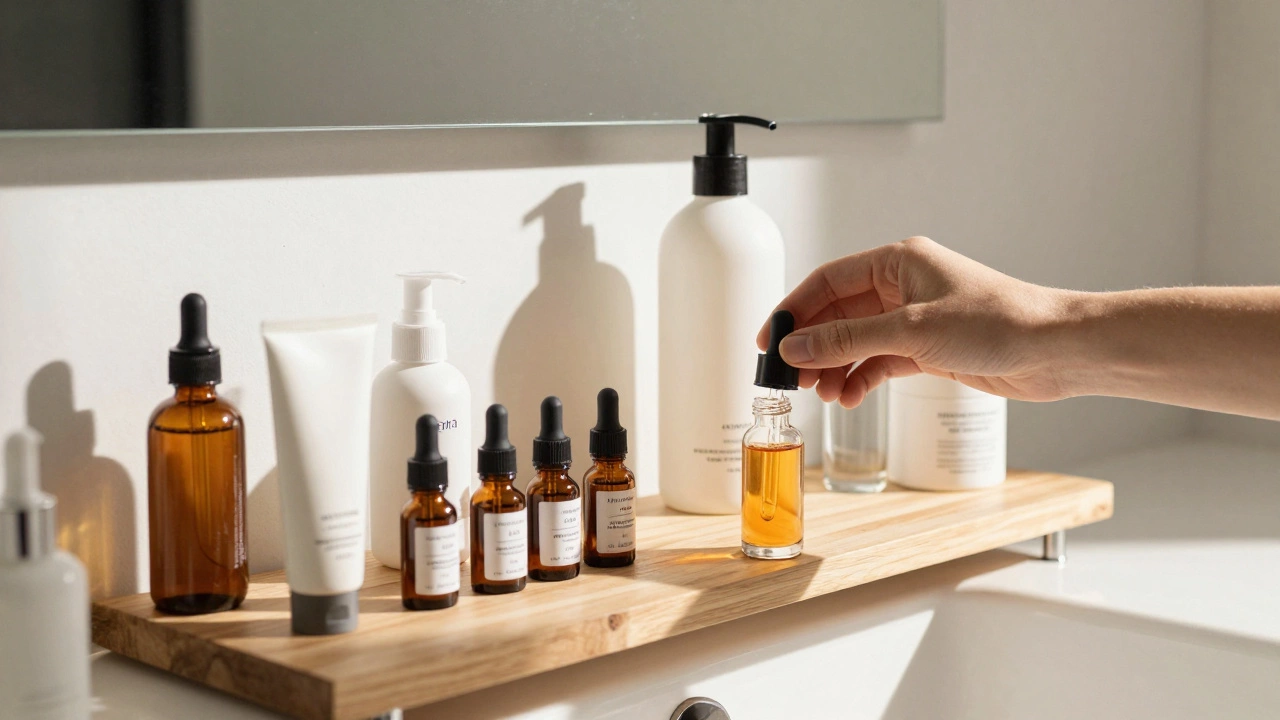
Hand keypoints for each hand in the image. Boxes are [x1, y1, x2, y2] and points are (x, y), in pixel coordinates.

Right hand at [758, 237, 1069, 407]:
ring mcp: (914, 319)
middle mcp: (903, 286)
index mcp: (898, 261)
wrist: (1055, 350)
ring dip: (834, 367)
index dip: (794, 309)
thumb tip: (797, 346)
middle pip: (838, 313)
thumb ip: (848, 341)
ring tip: (821, 393)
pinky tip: (848, 397)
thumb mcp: (912, 331)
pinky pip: (879, 361)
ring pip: (856, 341)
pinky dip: (860, 379)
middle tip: (788, 375)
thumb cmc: (999, 322)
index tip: (770, 339)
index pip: (828, 280)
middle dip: (813, 345)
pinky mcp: (928, 348)